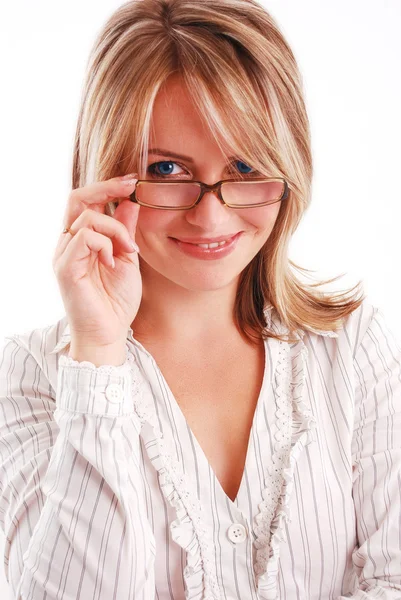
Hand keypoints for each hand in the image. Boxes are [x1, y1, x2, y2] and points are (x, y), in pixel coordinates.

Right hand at [52, 174, 141, 352]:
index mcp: (81, 241)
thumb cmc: (117, 301)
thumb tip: (130, 202)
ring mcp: (64, 254)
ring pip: (87, 218)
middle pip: (77, 198)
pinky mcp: (65, 267)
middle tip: (130, 186)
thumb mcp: (127, 258)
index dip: (108, 187)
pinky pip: (85, 238)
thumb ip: (125, 231)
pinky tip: (113, 263)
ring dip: (116, 229)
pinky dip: (107, 245)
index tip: (132, 181)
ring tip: (128, 251)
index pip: (87, 202)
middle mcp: (68, 243)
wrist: (110, 333)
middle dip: (106, 187)